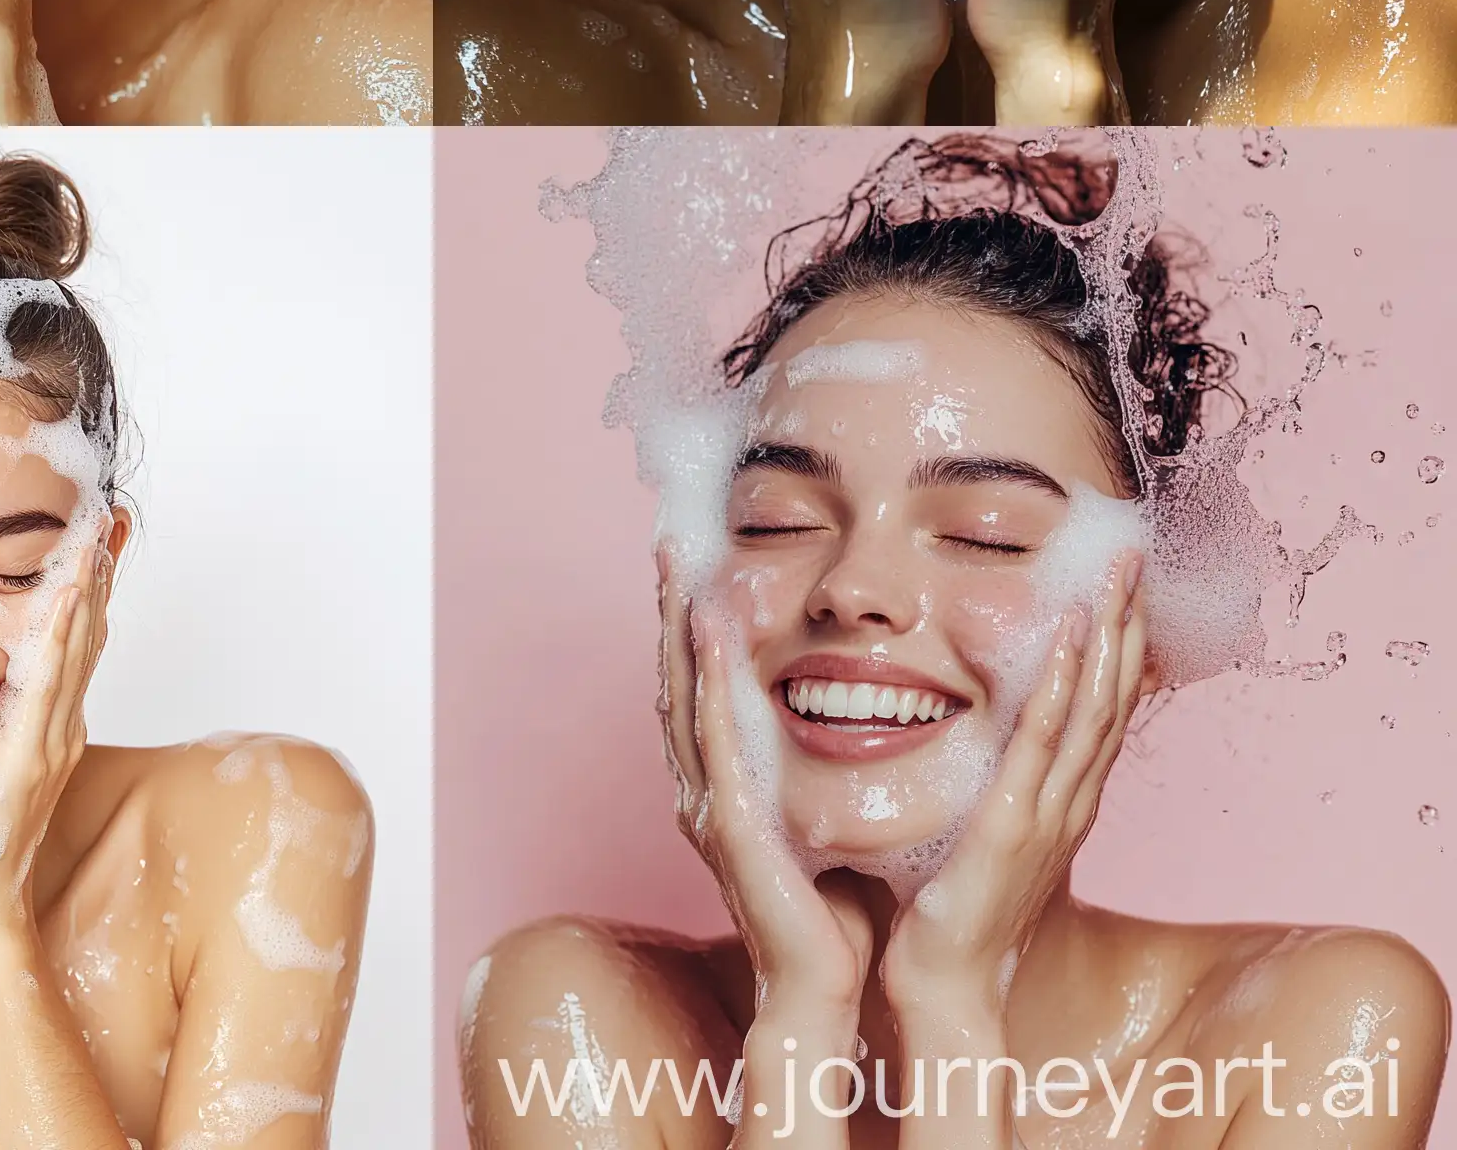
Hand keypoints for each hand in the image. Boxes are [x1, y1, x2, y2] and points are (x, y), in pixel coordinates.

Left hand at [0, 541, 112, 921]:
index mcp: (50, 732)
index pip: (75, 650)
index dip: (87, 598)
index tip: (94, 548)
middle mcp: (61, 730)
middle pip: (87, 641)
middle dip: (98, 583)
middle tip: (108, 527)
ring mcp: (51, 742)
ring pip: (76, 652)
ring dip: (87, 595)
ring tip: (95, 544)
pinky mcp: (29, 756)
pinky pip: (47, 685)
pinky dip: (61, 638)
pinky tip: (67, 600)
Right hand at [659, 551, 872, 1016]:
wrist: (822, 990)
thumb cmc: (830, 915)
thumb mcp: (820, 820)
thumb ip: (818, 774)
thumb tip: (864, 721)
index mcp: (721, 789)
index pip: (698, 691)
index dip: (689, 628)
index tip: (695, 569)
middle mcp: (701, 790)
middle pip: (675, 680)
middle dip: (671, 611)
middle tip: (670, 544)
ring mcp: (708, 804)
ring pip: (683, 695)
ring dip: (679, 627)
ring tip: (680, 568)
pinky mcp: (728, 820)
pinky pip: (713, 734)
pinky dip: (707, 677)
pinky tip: (710, 630)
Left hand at [880, 552, 1146, 1033]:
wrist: (945, 979)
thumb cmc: (957, 905)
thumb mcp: (990, 824)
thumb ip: (1000, 777)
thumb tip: (984, 726)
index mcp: (1065, 798)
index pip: (1105, 708)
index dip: (1121, 645)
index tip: (1127, 586)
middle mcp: (1071, 800)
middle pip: (1112, 697)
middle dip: (1125, 623)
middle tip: (1135, 557)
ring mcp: (1049, 812)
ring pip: (1092, 710)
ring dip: (1106, 638)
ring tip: (1115, 577)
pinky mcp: (1013, 823)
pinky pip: (1043, 743)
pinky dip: (1062, 687)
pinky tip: (1069, 639)